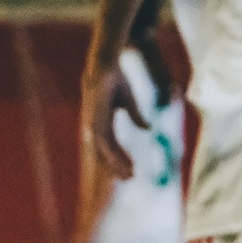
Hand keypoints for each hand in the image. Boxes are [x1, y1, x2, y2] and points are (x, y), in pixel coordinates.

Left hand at [83, 61, 143, 179]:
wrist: (105, 64)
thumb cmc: (115, 78)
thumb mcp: (129, 101)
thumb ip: (136, 116)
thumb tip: (148, 129)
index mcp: (101, 121)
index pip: (111, 144)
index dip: (121, 157)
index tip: (132, 168)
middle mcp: (95, 125)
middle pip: (106, 152)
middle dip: (118, 165)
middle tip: (130, 178)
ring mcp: (93, 124)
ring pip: (105, 152)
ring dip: (117, 165)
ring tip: (130, 175)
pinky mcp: (95, 122)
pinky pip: (106, 144)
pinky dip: (115, 156)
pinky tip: (125, 163)